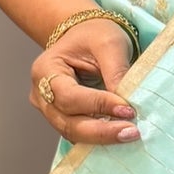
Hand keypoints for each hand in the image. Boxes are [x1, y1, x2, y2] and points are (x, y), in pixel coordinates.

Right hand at [29, 19, 139, 144]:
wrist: (86, 37)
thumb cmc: (94, 35)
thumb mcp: (108, 43)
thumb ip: (116, 71)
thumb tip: (127, 103)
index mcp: (45, 70)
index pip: (70, 96)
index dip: (98, 105)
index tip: (128, 109)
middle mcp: (41, 94)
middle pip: (68, 122)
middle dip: (101, 131)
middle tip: (132, 132)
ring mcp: (50, 110)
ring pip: (73, 133)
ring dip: (102, 138)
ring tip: (130, 134)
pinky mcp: (64, 119)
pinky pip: (79, 134)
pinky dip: (99, 138)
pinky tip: (120, 135)